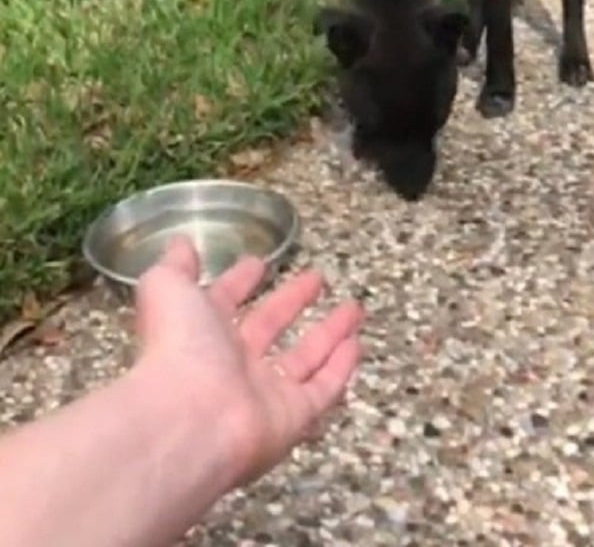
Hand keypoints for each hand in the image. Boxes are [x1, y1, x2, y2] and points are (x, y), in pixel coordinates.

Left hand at [135, 236, 363, 489]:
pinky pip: (322, 389)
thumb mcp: (167, 289)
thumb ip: (175, 265)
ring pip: (303, 358)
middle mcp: (232, 364)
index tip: (257, 263)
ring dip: (329, 333)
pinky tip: (356, 344)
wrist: (189, 421)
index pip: (224, 302)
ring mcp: (265, 393)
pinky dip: (341, 368)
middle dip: (292, 301)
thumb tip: (180, 242)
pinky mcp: (294, 417)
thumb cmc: (177, 347)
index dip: (239, 282)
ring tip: (354, 308)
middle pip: (269, 327)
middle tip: (317, 278)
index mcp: (200, 333)